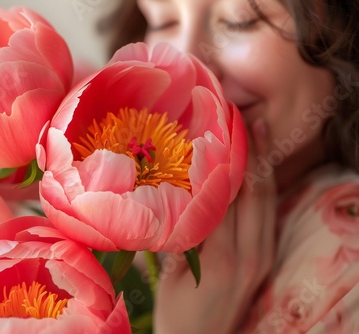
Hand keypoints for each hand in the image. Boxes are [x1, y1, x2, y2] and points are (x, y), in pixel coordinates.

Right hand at [153, 118, 276, 333]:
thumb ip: (183, 231)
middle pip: (255, 192)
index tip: (223, 128)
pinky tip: (259, 168)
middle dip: (254, 152)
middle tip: (248, 118)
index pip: (227, 196)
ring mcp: (262, 257)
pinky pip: (268, 215)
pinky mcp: (265, 260)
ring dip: (264, 165)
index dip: (227, 159)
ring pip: (267, 201)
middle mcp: (249, 254)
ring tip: (261, 133)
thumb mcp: (171, 272)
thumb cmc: (177, 310)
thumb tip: (186, 191)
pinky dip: (264, 188)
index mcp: (220, 257)